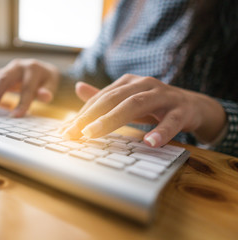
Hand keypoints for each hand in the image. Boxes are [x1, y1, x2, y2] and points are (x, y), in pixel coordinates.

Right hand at [0, 59, 59, 116]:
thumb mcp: (52, 85)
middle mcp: (17, 66)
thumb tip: (45, 95)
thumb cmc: (46, 80)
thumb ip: (48, 91)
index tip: (14, 117)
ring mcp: (7, 69)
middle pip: (2, 80)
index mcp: (32, 69)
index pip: (26, 88)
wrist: (42, 70)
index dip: (21, 103)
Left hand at [61, 74, 226, 146]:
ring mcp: (163, 95)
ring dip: (113, 120)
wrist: (193, 105)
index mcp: (128, 83)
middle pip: (113, 99)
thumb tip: (78, 88)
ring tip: (94, 134)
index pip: (100, 99)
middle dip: (90, 117)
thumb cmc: (154, 105)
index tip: (66, 131)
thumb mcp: (128, 100)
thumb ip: (104, 96)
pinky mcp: (182, 110)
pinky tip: (149, 143)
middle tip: (73, 133)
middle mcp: (143, 85)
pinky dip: (160, 132)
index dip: (82, 114)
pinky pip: (171, 121)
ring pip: (135, 105)